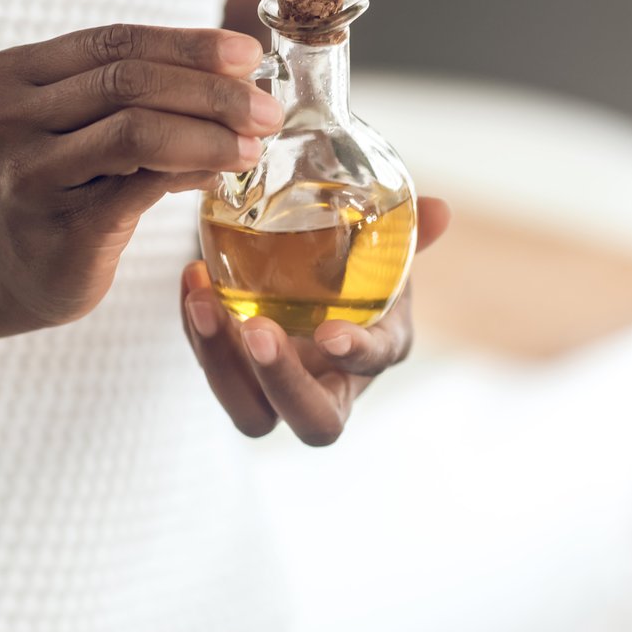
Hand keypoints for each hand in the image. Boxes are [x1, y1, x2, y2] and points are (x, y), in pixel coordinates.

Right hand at [0, 24, 283, 333]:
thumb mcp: (73, 125)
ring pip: (138, 130)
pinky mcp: (63, 228)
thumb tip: (238, 78)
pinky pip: (143, 186)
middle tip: (266, 108)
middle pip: (129, 81)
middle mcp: (7, 119)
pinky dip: (192, 171)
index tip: (248, 54)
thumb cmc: (52, 187)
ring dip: (210, 132)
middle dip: (211, 89)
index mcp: (10, 75)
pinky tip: (221, 173)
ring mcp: (30, 176)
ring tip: (255, 143)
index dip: (188, 44)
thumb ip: (131, 96)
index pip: (114, 40)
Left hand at [180, 197, 451, 445]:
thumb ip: (404, 231)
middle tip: (257, 331)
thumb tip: (440, 210)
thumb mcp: (378, 248)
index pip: (374, 364)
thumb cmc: (353, 270)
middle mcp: (331, 383)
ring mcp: (278, 387)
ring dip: (219, 358)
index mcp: (376, 350)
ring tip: (202, 300)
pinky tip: (192, 280)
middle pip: (313, 421)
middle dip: (282, 382)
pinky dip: (198, 329)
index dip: (357, 354)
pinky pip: (214, 367)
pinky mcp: (234, 373)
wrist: (308, 280)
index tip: (331, 334)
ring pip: (249, 409)